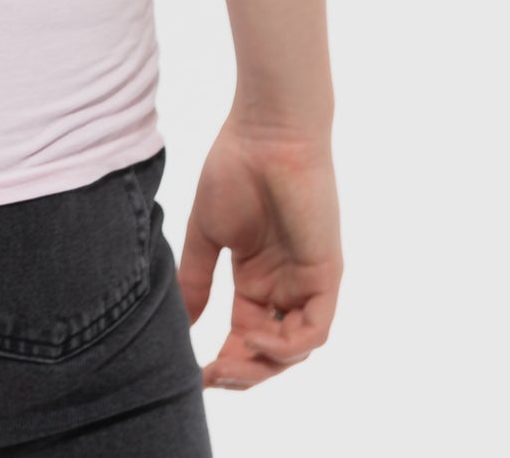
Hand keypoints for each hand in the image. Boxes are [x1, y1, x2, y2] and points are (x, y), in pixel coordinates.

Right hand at [178, 114, 341, 392]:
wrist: (266, 132)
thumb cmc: (235, 169)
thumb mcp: (208, 234)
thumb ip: (197, 279)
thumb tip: (182, 324)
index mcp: (259, 277)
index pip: (246, 336)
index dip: (225, 361)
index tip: (194, 375)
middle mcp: (286, 286)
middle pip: (271, 352)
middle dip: (243, 373)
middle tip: (211, 377)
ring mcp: (308, 283)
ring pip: (293, 349)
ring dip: (261, 365)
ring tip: (226, 364)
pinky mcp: (326, 275)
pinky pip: (313, 330)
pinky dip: (285, 345)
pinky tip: (253, 336)